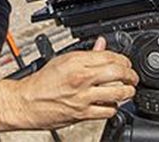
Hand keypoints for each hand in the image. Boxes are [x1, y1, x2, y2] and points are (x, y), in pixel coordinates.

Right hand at [0, 36, 138, 131]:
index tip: (125, 62)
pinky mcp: (83, 114)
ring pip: (117, 93)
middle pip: (118, 73)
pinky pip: (108, 111)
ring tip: (128, 90)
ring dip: (127, 91)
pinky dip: (114, 107)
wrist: (27, 102)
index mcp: (76, 62)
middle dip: (130, 75)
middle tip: (132, 77)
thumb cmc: (42, 82)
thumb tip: (101, 44)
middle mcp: (81, 78)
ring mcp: (83, 97)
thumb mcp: (63, 60)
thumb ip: (86, 54)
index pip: (109, 56)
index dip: (122, 59)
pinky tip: (112, 103)